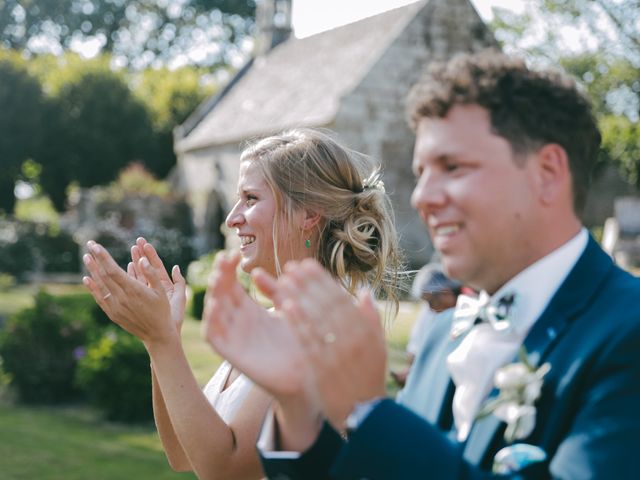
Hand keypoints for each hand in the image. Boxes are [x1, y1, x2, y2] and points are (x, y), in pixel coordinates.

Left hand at [82, 240, 181, 346]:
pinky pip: (99, 298)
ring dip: (92, 270)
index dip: (103, 257)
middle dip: (96, 259)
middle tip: (90, 245)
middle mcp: (122, 298)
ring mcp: (115, 307)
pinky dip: (92, 287)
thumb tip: (141, 260)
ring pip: (100, 285)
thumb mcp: (161, 291)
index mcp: (134, 290)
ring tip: (86, 257)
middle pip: (104, 275)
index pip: (113, 270)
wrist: (156, 334)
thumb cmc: (162, 310)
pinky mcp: (112, 314)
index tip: (96, 246)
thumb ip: (151, 274)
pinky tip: (87, 278)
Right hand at [201, 251, 309, 397]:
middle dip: (220, 276)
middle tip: (223, 260)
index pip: (231, 285)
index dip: (228, 269)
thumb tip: (256, 272)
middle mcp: (239, 322)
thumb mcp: (287, 309)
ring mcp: (235, 337)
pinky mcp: (233, 354)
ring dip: (213, 295)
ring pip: (214, 313)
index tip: (233, 254)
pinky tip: (215, 306)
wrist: (308, 373)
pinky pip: (215, 338)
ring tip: (217, 278)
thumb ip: (274, 291)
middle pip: (221, 294)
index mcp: (250, 310)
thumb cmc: (299, 341)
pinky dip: (211, 322)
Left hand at [277, 259, 386, 430]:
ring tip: (284, 279)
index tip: (307, 265)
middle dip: (308, 283)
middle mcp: (352, 339)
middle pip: (326, 304)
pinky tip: (285, 306)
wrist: (364, 415)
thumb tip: (365, 292)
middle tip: (291, 266)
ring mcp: (336, 353)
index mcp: (365, 331)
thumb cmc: (369, 378)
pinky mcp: (322, 368)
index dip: (322, 280)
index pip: (341, 298)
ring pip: (315, 318)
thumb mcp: (378, 347)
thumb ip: (371, 319)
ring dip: (300, 295)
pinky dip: (297, 322)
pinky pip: (307, 340)